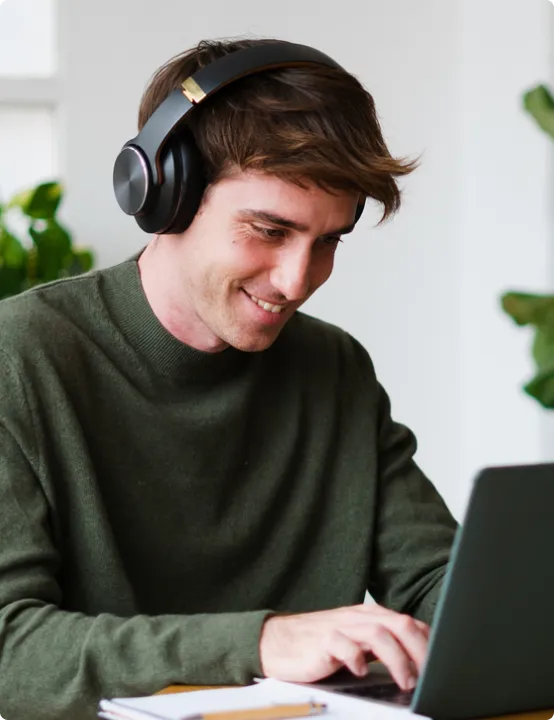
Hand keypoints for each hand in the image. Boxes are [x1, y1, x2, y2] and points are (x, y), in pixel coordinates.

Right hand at [259, 604, 429, 689]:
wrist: (278, 641)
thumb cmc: (319, 645)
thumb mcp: (356, 642)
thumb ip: (382, 646)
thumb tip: (418, 664)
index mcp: (370, 617)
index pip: (409, 623)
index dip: (429, 644)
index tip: (442, 667)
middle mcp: (359, 618)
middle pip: (400, 624)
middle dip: (421, 650)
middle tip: (429, 676)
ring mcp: (341, 627)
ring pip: (378, 634)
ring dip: (398, 659)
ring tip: (405, 681)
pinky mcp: (322, 641)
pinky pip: (344, 645)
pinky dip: (357, 658)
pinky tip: (361, 671)